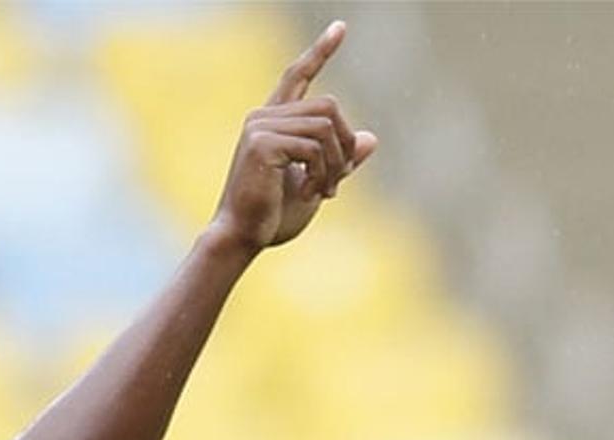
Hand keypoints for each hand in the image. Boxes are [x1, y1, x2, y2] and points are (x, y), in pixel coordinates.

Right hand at [208, 19, 377, 254]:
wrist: (242, 238)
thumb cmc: (272, 216)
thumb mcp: (316, 184)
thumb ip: (339, 160)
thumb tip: (371, 138)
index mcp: (272, 121)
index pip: (298, 76)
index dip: (320, 51)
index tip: (341, 28)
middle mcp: (263, 116)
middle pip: (328, 107)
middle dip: (344, 145)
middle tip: (339, 182)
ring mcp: (260, 127)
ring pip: (326, 127)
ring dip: (336, 164)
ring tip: (325, 193)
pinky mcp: (262, 143)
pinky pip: (314, 146)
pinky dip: (322, 173)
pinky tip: (312, 193)